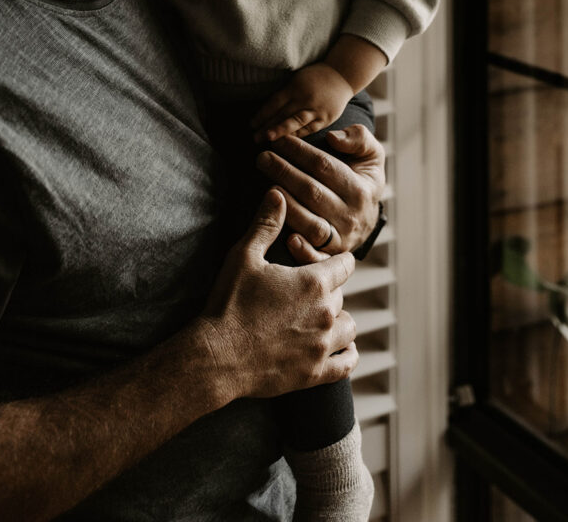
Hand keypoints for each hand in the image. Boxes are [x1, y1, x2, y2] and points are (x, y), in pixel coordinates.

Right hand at [200, 189, 358, 399]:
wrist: (217, 356)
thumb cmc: (229, 303)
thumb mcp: (244, 256)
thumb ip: (266, 224)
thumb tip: (278, 193)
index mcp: (314, 283)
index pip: (345, 264)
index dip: (334, 261)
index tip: (322, 262)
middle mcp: (326, 313)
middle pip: (342, 295)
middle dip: (327, 291)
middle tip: (303, 291)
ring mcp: (322, 346)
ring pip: (349, 327)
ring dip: (338, 320)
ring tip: (319, 318)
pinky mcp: (315, 374)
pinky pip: (348, 363)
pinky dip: (347, 354)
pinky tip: (340, 348)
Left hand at [250, 63, 352, 142]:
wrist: (342, 76)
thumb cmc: (315, 77)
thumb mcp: (297, 79)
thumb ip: (285, 93)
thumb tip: (265, 111)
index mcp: (296, 87)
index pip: (275, 103)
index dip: (262, 114)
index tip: (251, 125)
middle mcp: (305, 98)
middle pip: (283, 114)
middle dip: (268, 127)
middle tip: (255, 138)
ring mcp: (316, 110)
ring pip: (296, 122)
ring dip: (281, 132)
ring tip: (268, 140)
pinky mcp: (325, 119)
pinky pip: (309, 129)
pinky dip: (297, 136)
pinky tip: (287, 143)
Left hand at [256, 125, 384, 263]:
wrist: (365, 220)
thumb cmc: (361, 180)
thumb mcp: (371, 155)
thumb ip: (359, 138)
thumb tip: (334, 138)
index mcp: (361, 189)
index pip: (325, 166)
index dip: (300, 151)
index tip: (280, 140)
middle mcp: (351, 216)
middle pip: (312, 192)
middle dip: (284, 172)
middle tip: (262, 158)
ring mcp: (339, 239)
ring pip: (310, 224)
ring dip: (286, 205)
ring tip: (268, 186)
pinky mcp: (328, 257)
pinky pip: (314, 257)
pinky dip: (300, 250)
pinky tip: (285, 236)